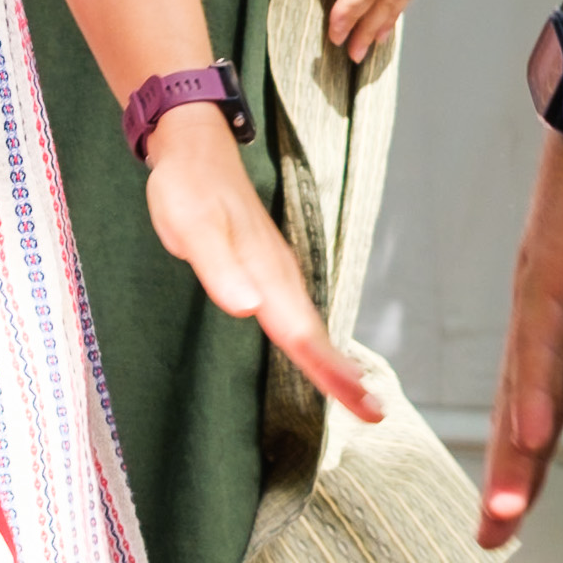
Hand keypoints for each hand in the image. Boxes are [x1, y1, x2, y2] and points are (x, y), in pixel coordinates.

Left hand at [142, 108, 381, 420]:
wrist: (196, 148)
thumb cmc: (188, 188)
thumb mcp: (192, 226)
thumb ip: (219, 267)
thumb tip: (248, 308)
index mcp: (265, 272)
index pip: (301, 333)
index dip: (329, 371)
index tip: (361, 401)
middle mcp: (278, 274)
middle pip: (315, 334)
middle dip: (344, 376)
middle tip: (375, 414)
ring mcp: (276, 271)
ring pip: (310, 325)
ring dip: (334, 362)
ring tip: (359, 396)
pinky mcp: (267, 269)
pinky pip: (298, 314)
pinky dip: (314, 341)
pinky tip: (318, 354)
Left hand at [479, 137, 562, 546]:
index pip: (551, 397)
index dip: (535, 453)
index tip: (516, 508)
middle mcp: (546, 310)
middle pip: (529, 407)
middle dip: (514, 474)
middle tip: (492, 538)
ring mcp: (547, 291)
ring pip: (529, 387)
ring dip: (519, 453)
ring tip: (504, 517)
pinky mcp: (557, 269)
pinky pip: (548, 340)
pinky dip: (537, 388)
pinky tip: (529, 436)